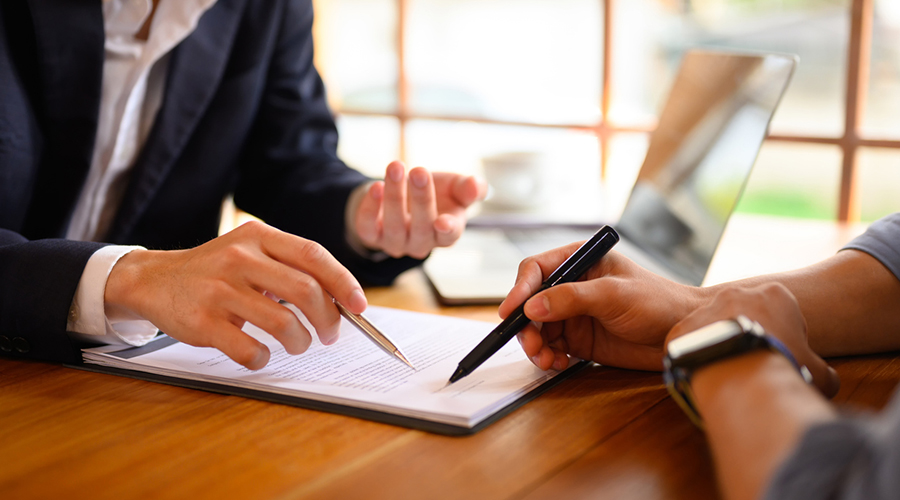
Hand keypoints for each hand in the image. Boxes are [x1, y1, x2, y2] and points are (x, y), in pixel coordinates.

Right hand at [104, 221, 367, 369]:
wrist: (153, 280)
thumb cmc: (215, 271)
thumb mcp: (250, 252)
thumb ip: (289, 267)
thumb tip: (341, 300)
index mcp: (258, 237)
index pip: (313, 255)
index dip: (343, 282)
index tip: (359, 306)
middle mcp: (239, 258)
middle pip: (305, 291)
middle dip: (328, 319)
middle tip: (329, 334)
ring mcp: (219, 290)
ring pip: (283, 323)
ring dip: (300, 342)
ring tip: (298, 344)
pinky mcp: (202, 321)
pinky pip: (249, 349)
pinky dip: (263, 359)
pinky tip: (260, 355)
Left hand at [352, 161, 486, 258]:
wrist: (402, 194)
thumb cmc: (436, 192)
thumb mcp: (455, 187)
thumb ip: (469, 188)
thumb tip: (476, 186)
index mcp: (446, 233)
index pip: (449, 236)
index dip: (447, 230)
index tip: (443, 220)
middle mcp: (421, 243)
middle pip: (422, 228)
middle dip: (421, 199)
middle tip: (420, 171)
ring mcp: (395, 242)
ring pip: (394, 226)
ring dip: (394, 196)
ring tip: (396, 167)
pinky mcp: (372, 236)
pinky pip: (368, 228)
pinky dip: (370, 208)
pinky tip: (375, 187)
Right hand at [500, 243, 705, 371]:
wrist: (682, 333)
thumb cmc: (657, 302)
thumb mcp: (613, 295)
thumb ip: (571, 298)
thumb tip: (532, 307)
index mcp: (579, 262)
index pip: (536, 270)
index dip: (519, 290)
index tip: (511, 312)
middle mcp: (571, 286)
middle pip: (531, 303)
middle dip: (526, 325)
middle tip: (532, 345)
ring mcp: (573, 314)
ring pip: (537, 328)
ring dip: (535, 345)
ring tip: (546, 360)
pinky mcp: (578, 339)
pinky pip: (551, 347)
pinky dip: (548, 357)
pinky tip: (558, 364)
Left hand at [667, 283, 839, 397]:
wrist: (741, 374)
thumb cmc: (784, 369)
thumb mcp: (818, 374)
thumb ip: (825, 373)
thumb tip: (828, 379)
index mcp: (775, 295)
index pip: (782, 315)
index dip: (784, 339)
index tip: (780, 358)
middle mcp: (736, 293)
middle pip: (745, 317)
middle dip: (749, 338)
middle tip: (752, 365)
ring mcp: (705, 308)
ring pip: (714, 328)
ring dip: (720, 347)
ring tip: (728, 374)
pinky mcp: (681, 328)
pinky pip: (688, 344)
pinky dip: (695, 359)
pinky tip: (704, 376)